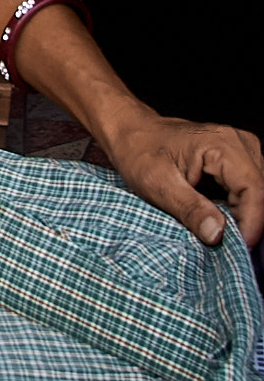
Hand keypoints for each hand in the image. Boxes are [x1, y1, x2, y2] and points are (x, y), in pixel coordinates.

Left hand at [101, 107, 263, 248]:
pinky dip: (238, 208)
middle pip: (260, 192)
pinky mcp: (236, 160)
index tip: (238, 248)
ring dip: (243, 216)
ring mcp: (240, 150)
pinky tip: (218, 216)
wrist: (130, 133)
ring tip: (217, 228)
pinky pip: (248, 190)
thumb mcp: (157, 184)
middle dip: (247, 221)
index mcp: (222, 144)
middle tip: (224, 244)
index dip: (251, 223)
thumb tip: (217, 233)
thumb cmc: (138, 151)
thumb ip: (189, 209)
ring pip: (257, 193)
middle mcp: (237, 143)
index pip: (254, 189)